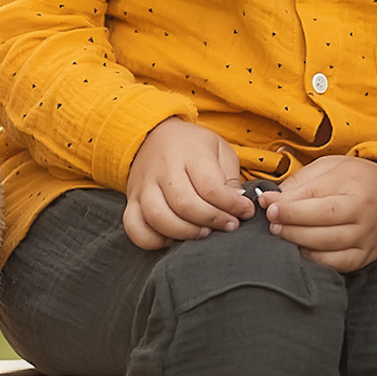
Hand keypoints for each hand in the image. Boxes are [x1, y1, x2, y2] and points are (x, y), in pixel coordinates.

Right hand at [122, 119, 254, 248]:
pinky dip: (153, 240)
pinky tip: (173, 238)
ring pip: (158, 218)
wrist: (153, 134)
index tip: (245, 211)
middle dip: (211, 220)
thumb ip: (229, 177)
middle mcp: (163, 169)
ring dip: (185, 233)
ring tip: (204, 233)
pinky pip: (134, 227)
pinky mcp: (132, 200)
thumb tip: (238, 204)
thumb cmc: (192, 147)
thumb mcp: (218, 150)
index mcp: (189, 152)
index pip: (210, 186)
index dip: (231, 205)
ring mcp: (144, 186)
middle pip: (185, 204)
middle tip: (228, 225)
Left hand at [263, 157, 376, 271]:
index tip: (267, 204)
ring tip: (280, 234)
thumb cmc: (358, 179)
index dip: (289, 205)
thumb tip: (269, 199)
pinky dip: (316, 260)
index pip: (317, 198)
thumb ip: (302, 182)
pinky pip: (339, 264)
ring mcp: (366, 238)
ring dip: (299, 242)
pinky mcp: (366, 256)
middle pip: (323, 224)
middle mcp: (364, 215)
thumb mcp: (332, 168)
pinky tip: (300, 251)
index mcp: (355, 187)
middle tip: (271, 221)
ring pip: (329, 245)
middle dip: (291, 224)